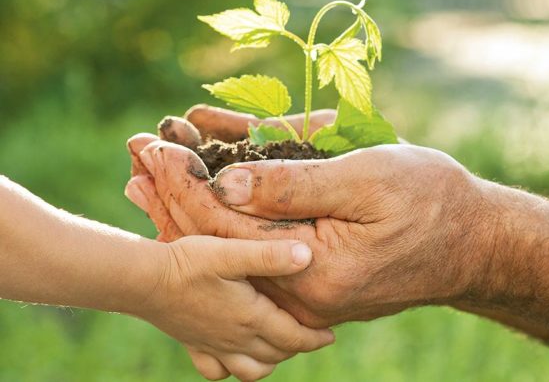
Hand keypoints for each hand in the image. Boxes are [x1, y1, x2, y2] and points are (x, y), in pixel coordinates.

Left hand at [125, 107, 488, 327]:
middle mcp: (299, 291)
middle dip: (174, 198)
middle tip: (136, 160)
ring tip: (149, 180)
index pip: (227, 230)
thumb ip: (294, 187)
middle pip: (218, 246)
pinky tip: (198, 201)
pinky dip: (224, 223)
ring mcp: (303, 290)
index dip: (186, 185)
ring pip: (231, 251)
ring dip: (190, 211)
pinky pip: (254, 252)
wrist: (472, 244)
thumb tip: (226, 184)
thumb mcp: (366, 180)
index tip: (152, 150)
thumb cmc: (431, 203)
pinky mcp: (310, 280)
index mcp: (312, 272)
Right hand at [138, 236, 333, 380]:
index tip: (330, 334)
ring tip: (278, 346)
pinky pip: (217, 371)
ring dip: (270, 361)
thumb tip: (306, 256)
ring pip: (252, 369)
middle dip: (297, 347)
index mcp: (251, 317)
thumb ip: (269, 256)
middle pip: (277, 354)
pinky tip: (235, 353)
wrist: (145, 280)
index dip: (315, 338)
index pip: (294, 337)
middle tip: (309, 334)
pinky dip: (231, 368)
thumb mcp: (231, 252)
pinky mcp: (194, 345)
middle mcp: (235, 338)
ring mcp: (214, 345)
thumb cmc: (189, 263)